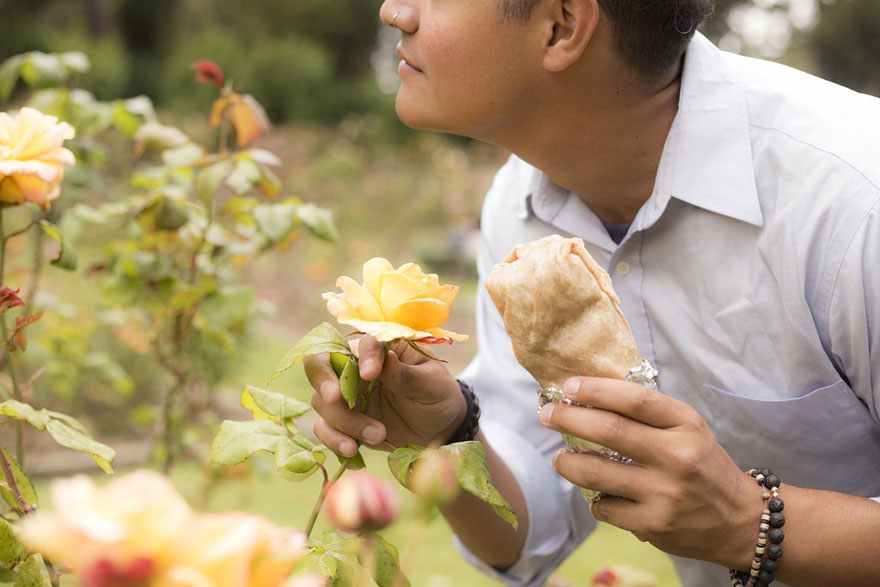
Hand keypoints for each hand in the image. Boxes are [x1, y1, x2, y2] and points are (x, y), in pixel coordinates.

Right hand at [304, 335, 465, 456]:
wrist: (440, 429)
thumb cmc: (438, 395)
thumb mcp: (432, 384)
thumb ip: (407, 375)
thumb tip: (387, 359)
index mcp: (382, 349)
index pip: (362, 343)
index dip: (361, 356)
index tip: (370, 374)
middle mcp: (357, 368)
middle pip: (322, 364)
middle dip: (322, 380)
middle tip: (334, 398)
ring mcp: (347, 395)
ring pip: (323, 401)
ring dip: (344, 421)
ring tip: (379, 435)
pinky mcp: (344, 421)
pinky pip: (325, 428)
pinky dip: (334, 440)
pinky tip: (353, 451)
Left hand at [538, 376, 763, 568]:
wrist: (741, 520)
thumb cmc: (704, 466)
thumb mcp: (688, 429)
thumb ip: (648, 414)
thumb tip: (590, 396)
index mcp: (685, 424)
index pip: (634, 399)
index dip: (596, 389)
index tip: (569, 386)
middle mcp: (676, 456)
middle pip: (608, 430)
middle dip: (567, 418)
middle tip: (547, 414)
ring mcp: (664, 493)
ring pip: (596, 473)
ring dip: (568, 463)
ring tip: (560, 458)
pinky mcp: (654, 524)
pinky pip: (604, 507)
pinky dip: (593, 499)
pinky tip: (596, 494)